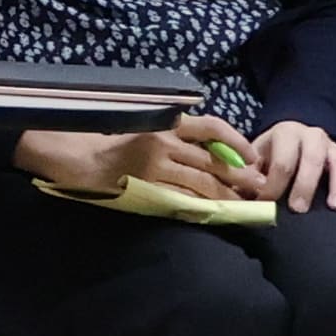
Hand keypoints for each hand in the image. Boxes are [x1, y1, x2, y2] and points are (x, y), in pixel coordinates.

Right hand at [11, 112, 252, 200]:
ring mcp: (157, 165)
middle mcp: (166, 140)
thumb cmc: (110, 141)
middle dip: (241, 175)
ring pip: (203, 181)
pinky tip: (213, 213)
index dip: (238, 141)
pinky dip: (200, 206)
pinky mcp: (147, 186)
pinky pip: (182, 198)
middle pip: (214, 159)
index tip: (254, 156)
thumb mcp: (146, 128)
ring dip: (226, 194)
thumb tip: (211, 152)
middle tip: (259, 188)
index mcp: (167, 122)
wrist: (75, 155)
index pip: (213, 126)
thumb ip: (174, 136)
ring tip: (243, 204)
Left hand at [245, 119, 335, 209]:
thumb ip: (248, 174)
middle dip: (304, 185)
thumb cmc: (271, 155)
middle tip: (298, 209)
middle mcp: (313, 136)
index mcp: (286, 133)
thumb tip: (238, 197)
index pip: (281, 160)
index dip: (272, 184)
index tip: (266, 203)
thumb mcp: (256, 157)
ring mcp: (334, 147)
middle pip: (312, 159)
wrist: (293, 138)